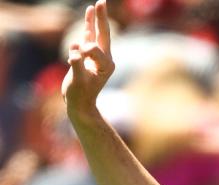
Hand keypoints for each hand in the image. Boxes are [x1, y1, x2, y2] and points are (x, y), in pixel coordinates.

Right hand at [61, 0, 113, 122]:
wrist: (80, 105)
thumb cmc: (80, 95)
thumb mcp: (78, 82)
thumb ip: (77, 66)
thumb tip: (76, 51)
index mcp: (106, 64)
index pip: (95, 48)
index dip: (84, 51)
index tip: (75, 60)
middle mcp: (104, 59)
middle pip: (103, 33)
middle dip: (101, 17)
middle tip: (102, 1)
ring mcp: (96, 58)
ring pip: (94, 35)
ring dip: (93, 20)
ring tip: (94, 6)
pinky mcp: (87, 58)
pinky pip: (87, 40)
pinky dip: (86, 29)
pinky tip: (89, 21)